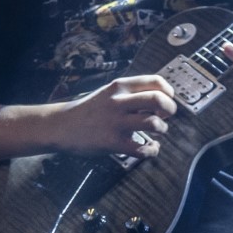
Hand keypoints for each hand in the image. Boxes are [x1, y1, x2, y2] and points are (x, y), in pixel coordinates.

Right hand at [52, 75, 176, 157]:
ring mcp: (116, 122)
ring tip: (157, 132)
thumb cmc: (88, 110)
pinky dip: (152, 151)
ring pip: (153, 124)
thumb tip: (158, 99)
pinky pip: (142, 149)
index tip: (168, 99)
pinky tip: (150, 149)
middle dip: (170, 109)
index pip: (155, 82)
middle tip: (167, 116)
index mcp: (119, 86)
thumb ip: (130, 94)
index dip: (168, 92)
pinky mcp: (113, 142)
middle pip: (158, 100)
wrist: (62, 126)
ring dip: (162, 129)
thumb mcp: (108, 93)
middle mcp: (119, 102)